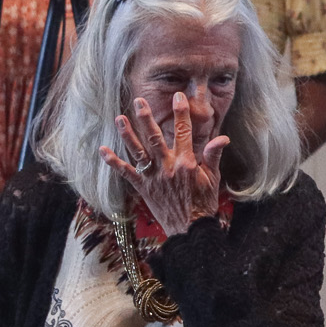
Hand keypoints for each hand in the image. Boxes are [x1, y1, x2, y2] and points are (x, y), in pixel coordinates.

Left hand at [100, 93, 228, 235]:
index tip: (178, 96)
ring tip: (119, 118)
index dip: (181, 113)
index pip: (184, 132)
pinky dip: (114, 162)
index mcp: (187, 162)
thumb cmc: (204, 203)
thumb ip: (213, 156)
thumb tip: (222, 138)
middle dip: (147, 118)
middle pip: (155, 138)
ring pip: (138, 152)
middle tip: (139, 101)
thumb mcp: (213, 178)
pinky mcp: (143, 188)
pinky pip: (126, 173)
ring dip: (128, 135)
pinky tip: (103, 150)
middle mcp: (168, 167)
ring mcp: (153, 177)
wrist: (190, 229)